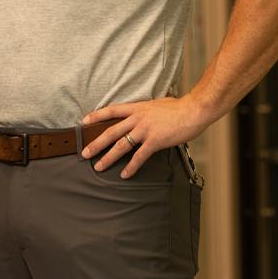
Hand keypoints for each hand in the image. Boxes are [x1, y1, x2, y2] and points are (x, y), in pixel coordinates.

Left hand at [80, 96, 210, 178]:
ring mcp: (145, 130)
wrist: (193, 110)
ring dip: (108, 157)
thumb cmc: (179, 107)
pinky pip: (139, 156)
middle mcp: (138, 118)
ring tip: (99, 167)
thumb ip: (147, 110)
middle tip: (85, 153)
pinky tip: (124, 174)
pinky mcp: (155, 141)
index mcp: (138, 108)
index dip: (97, 115)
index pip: (112, 110)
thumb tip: (143, 114)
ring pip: (121, 145)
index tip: (84, 121)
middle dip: (96, 143)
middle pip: (111, 131)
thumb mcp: (157, 104)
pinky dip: (131, 167)